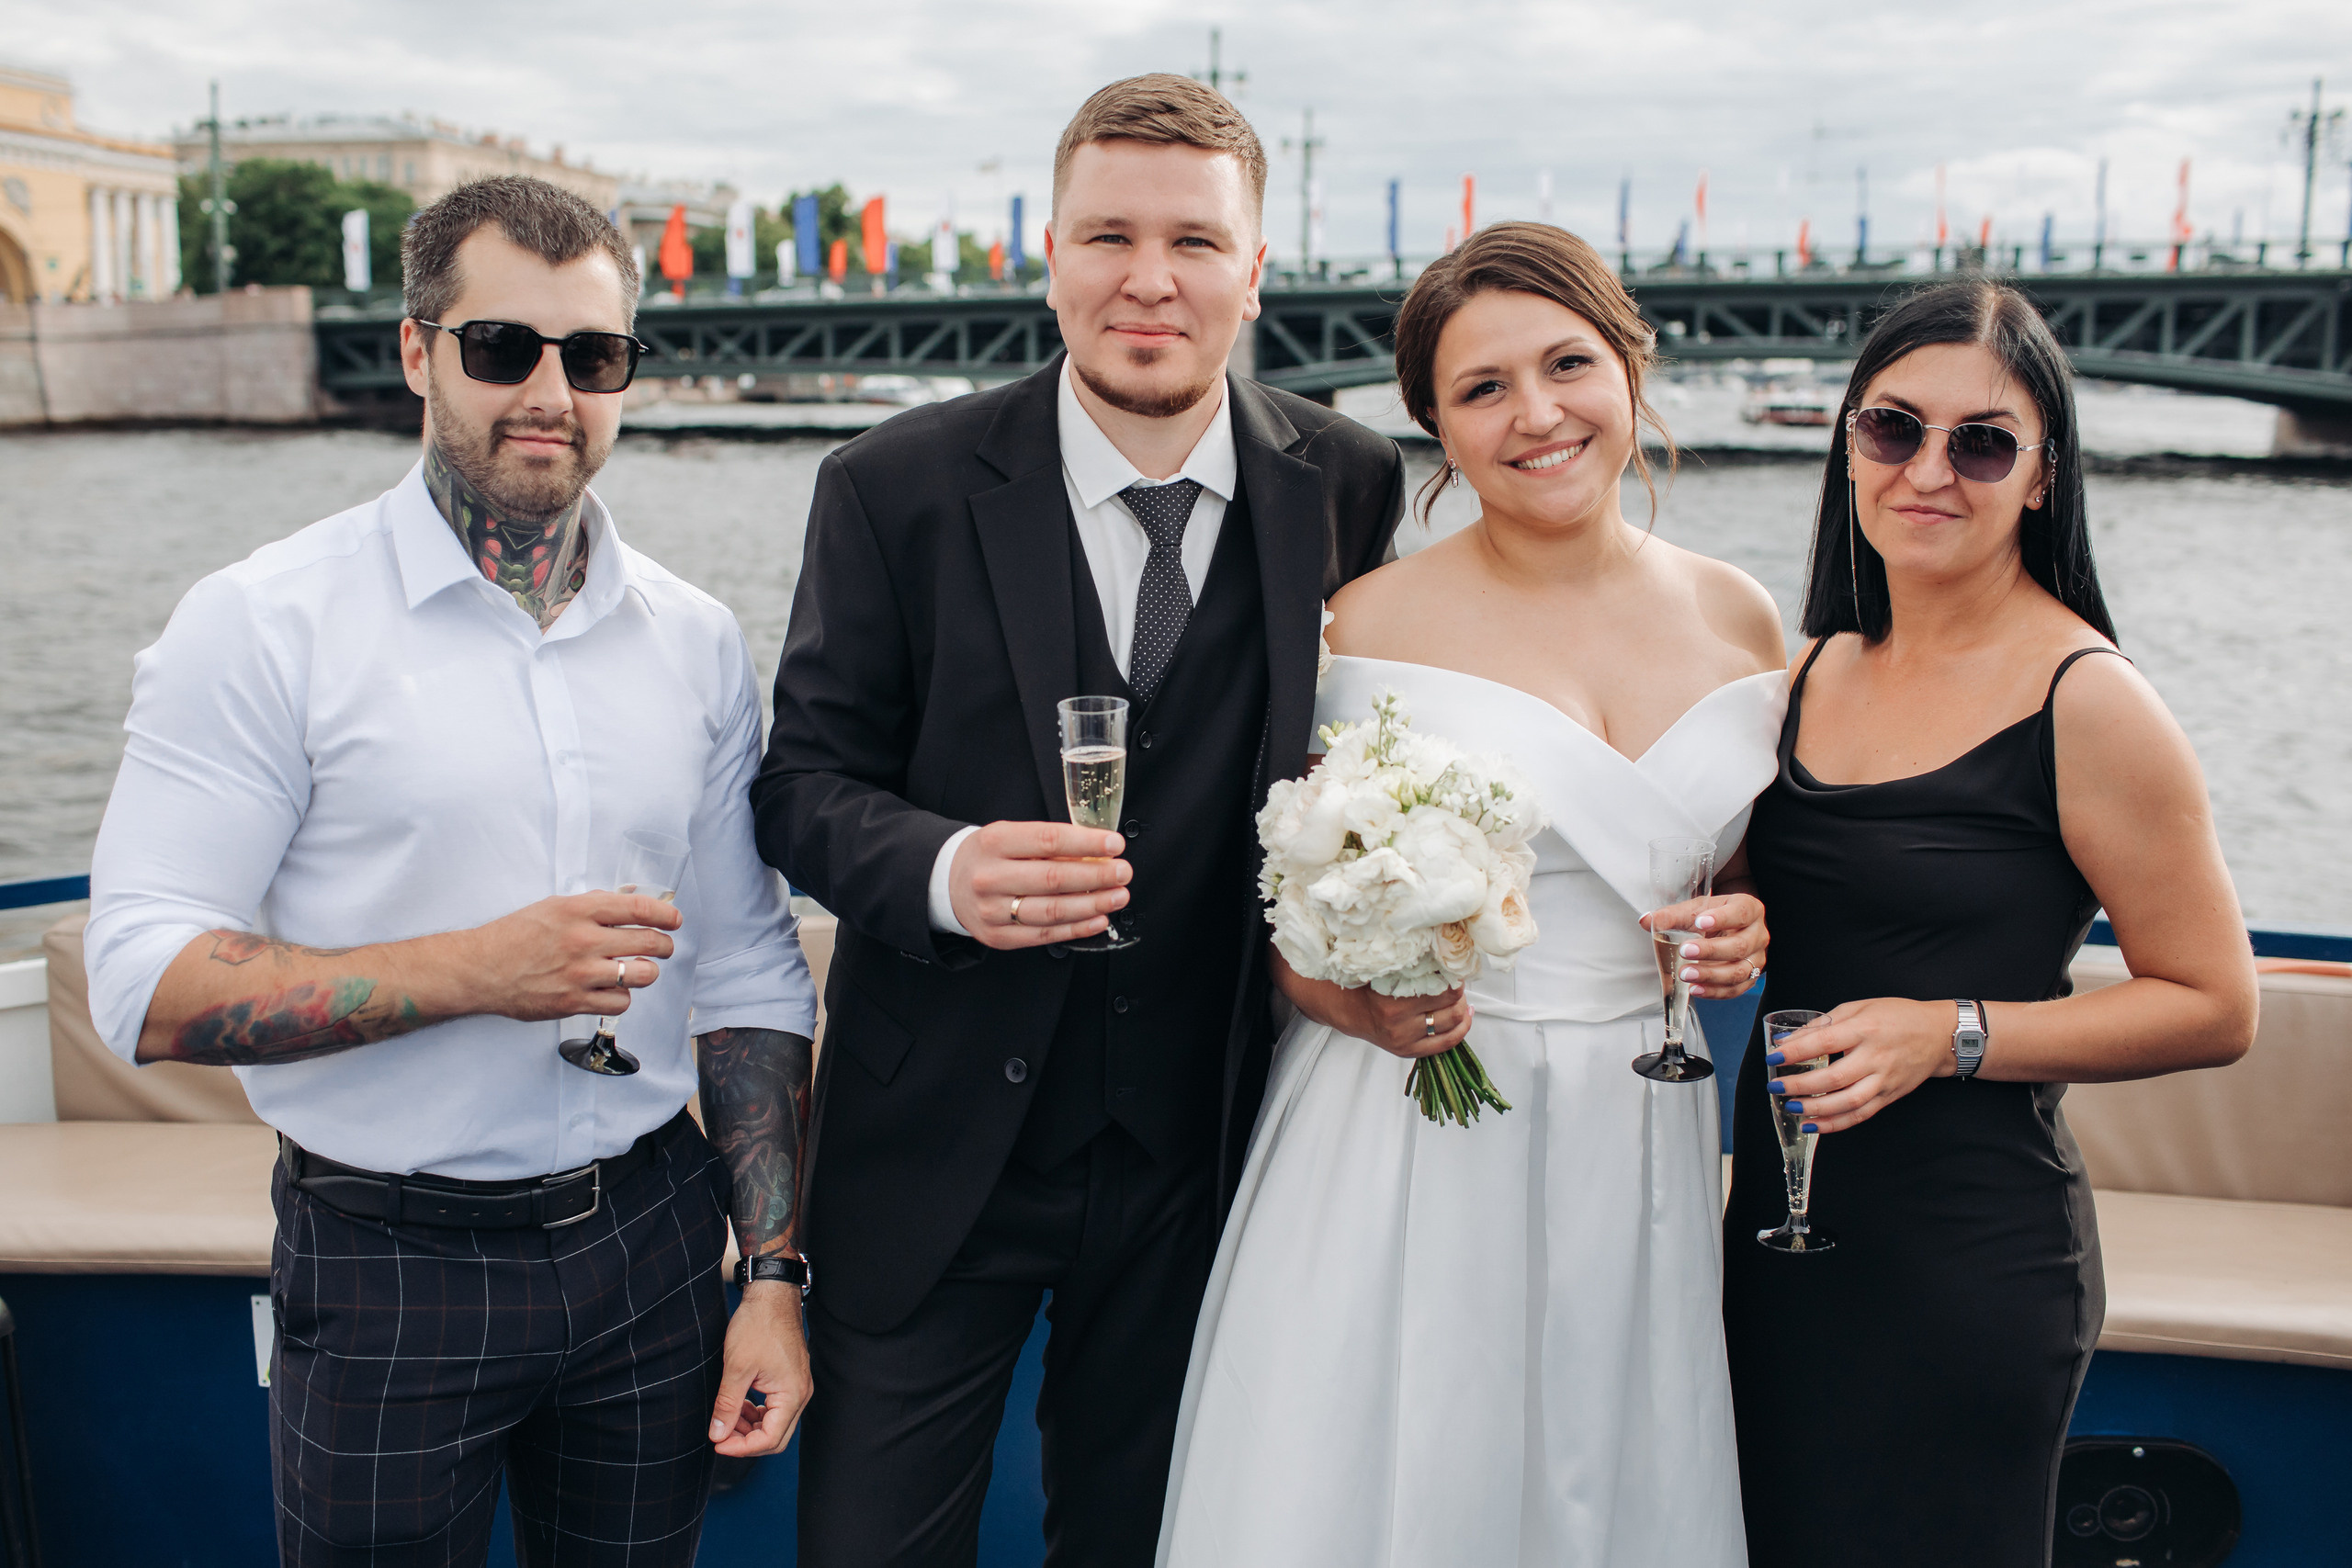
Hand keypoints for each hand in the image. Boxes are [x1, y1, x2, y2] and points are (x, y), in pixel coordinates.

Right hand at [464, 892, 681, 1021]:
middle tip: (662, 946)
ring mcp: (580, 973)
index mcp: (579, 911)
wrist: (481, 969)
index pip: (638, 908)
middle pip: (648, 942)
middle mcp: (583, 941)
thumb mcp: (553, 907)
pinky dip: (622, 996)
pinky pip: (620, 1002)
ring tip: (638, 969)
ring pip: (641, 975)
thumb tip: (630, 900)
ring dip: (646, 972)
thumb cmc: (515, 936)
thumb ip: (593, 904)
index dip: (664, 914)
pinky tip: (613, 989)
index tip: (674, 920)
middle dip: (663, 945)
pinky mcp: (574, 1002)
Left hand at [708, 1279, 812, 1456]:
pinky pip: (775, 1409)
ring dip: (750, 1427)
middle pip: (775, 1437)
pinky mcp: (790, 1379)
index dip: (741, 1447)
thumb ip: (728, 1405)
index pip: (770, 1439)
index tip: (717, 1443)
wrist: (771, 1295)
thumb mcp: (737, 1368)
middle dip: (746, 1441)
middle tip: (720, 1435)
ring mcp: (797, 1386)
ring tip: (726, 1418)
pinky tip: (739, 1405)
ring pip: (775, 1424)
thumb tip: (718, 1435)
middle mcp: (800, 1394)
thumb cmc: (758, 1325)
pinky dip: (756, 1413)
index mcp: (792, 1394)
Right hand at [949, 821, 1130, 949]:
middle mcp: (990, 877)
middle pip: (1054, 878)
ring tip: (1118, 896)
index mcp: (995, 842)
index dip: (1087, 843)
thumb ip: (1049, 843)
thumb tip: (1098, 852)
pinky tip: (1099, 919)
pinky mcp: (999, 937)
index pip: (1048, 840)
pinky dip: (1077, 928)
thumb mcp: (1010, 836)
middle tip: (1123, 873)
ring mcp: (993, 910)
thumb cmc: (990, 856)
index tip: (1115, 845)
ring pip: (1052, 911)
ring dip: (1093, 904)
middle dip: (1096, 876)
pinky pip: (1045, 934)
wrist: (949, 884)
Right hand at [1302, 980, 1472, 1059]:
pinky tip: (1465, 1017)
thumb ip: (1414, 965)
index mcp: (1393, 1002)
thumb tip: (1446, 956)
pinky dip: (1461, 1029)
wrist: (1350, 1010)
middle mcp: (1400, 1024)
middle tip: (1456, 981)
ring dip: (1461, 1008)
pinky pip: (1446, 1043)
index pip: (1443, 989)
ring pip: (1452, 1024)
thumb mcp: (1387, 969)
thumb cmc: (1369, 985)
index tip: (1454, 968)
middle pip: (1451, 1007)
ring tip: (1458, 997)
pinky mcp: (1409, 1051)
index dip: (1454, 976)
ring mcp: (1405, 1040)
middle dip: (1459, 992)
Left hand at [1640, 894, 1767, 998]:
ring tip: (1686, 975)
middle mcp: (1758, 934)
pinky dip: (1714, 991)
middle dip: (1711, 951)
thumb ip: (1672, 915)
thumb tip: (1646, 921)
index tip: (1699, 923)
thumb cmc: (1715, 916)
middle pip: (1740, 946)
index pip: (1740, 913)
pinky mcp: (1751, 978)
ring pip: (1740, 971)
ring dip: (1711, 975)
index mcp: (1749, 909)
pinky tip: (1695, 989)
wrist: (1731, 928)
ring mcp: (1757, 958)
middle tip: (1685, 951)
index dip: (1722, 918)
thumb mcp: (1696, 909)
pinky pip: (1735, 989)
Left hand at [1765, 997, 1954, 1134]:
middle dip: (1800, 1085)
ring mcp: (1884, 1080)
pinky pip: (1861, 1114)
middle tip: (1776, 1087)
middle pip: (1834, 1077)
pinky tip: (1814, 1125)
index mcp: (1865, 1028)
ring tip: (1792, 1109)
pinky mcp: (1890, 1096)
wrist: (1939, 1034)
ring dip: (1816, 1109)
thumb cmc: (1896, 1016)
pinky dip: (1836, 1123)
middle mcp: (1875, 1057)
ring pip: (1848, 1102)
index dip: (1796, 1051)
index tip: (1773, 1056)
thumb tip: (1788, 1039)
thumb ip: (1824, 1023)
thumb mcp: (1859, 1007)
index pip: (1824, 1041)